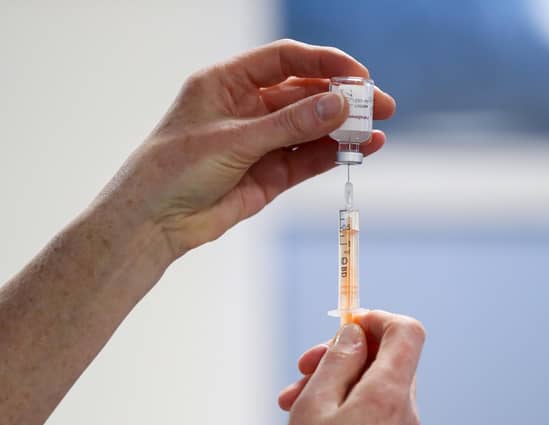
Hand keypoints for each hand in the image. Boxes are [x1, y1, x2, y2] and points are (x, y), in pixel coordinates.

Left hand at [98, 39, 394, 258]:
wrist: (154, 223)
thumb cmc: (174, 170)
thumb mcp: (234, 140)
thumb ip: (289, 124)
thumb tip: (339, 104)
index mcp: (227, 84)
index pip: (284, 61)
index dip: (323, 63)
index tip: (357, 75)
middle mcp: (247, 109)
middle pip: (304, 95)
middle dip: (342, 99)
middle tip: (379, 105)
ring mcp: (260, 142)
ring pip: (310, 129)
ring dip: (342, 129)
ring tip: (376, 131)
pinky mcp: (269, 174)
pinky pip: (306, 159)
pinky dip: (332, 155)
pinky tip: (358, 150)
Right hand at [276, 311, 425, 424]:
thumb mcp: (316, 405)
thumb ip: (339, 359)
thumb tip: (356, 331)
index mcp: (389, 394)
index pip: (407, 332)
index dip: (377, 318)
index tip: (346, 323)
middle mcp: (403, 410)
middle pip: (385, 355)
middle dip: (342, 352)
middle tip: (304, 365)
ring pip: (371, 382)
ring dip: (333, 379)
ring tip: (294, 397)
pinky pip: (369, 406)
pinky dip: (341, 401)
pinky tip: (308, 416)